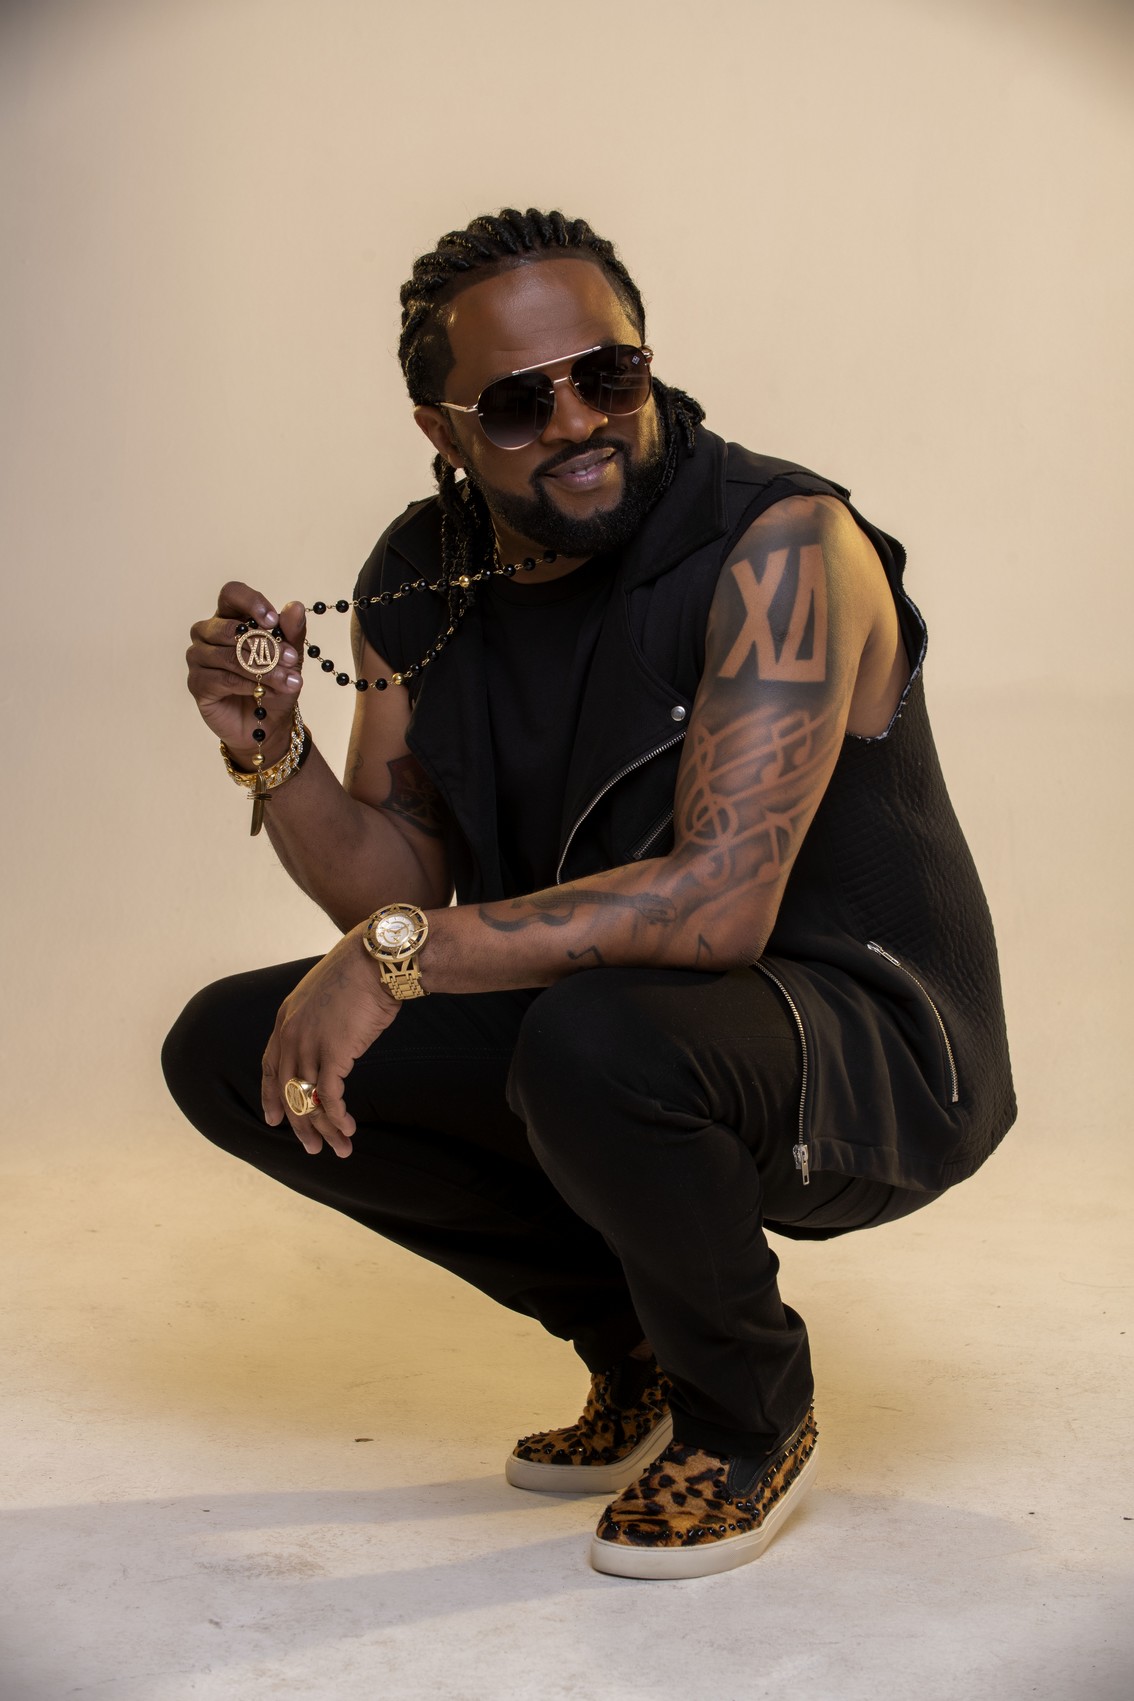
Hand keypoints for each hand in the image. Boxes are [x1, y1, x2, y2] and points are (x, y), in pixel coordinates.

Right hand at [186, 582, 305, 763]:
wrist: (268, 723)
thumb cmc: (275, 684)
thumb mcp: (290, 658)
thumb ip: (292, 632)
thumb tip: (296, 606)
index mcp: (231, 617)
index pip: (231, 593)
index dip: (251, 602)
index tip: (273, 621)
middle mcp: (209, 632)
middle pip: (229, 627)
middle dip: (264, 645)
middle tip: (290, 659)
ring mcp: (199, 657)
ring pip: (227, 655)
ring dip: (261, 668)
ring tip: (286, 681)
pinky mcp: (196, 683)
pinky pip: (221, 678)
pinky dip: (246, 684)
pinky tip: (261, 691)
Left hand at [261, 925, 401, 1156]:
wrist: (374, 959)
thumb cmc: (358, 973)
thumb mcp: (325, 995)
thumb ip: (317, 1020)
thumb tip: (329, 1036)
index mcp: (285, 1021)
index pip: (269, 1067)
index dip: (270, 1097)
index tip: (273, 1120)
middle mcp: (290, 1036)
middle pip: (288, 1092)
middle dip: (300, 1126)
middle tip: (312, 1149)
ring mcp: (309, 1045)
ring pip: (309, 1101)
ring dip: (325, 1130)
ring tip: (340, 1150)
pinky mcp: (333, 1053)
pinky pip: (330, 1098)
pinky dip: (338, 1118)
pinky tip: (348, 1130)